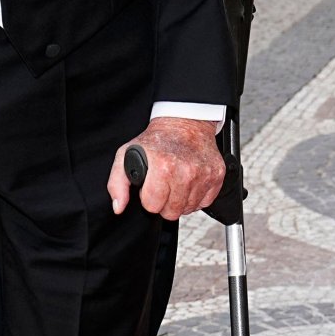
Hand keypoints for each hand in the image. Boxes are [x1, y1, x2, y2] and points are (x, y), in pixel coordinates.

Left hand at [107, 117, 224, 220]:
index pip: (153, 206)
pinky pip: (205, 203)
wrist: (185, 123)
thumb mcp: (126, 155)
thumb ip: (117, 184)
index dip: (148, 199)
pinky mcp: (217, 176)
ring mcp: (204, 174)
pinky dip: (195, 197)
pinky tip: (189, 182)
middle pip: (172, 212)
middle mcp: (186, 171)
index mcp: (163, 167)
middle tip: (163, 185)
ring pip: (188, 209)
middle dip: (164, 203)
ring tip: (176, 182)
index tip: (150, 187)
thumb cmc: (156, 140)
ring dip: (180, 200)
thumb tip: (119, 206)